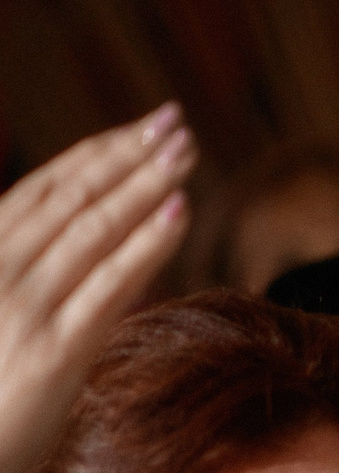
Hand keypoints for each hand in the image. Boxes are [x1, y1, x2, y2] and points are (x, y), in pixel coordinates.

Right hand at [0, 105, 194, 472]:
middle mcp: (1, 270)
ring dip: (144, 183)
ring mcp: (26, 307)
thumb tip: (125, 261)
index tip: (143, 127)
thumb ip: (52, 289)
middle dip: (128, 155)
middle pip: (73, 197)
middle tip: (177, 123)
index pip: (47, 190)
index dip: (98, 154)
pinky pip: (110, 284)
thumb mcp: (8, 326)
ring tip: (186, 151)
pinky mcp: (55, 349)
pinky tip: (180, 211)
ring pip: (94, 228)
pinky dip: (146, 242)